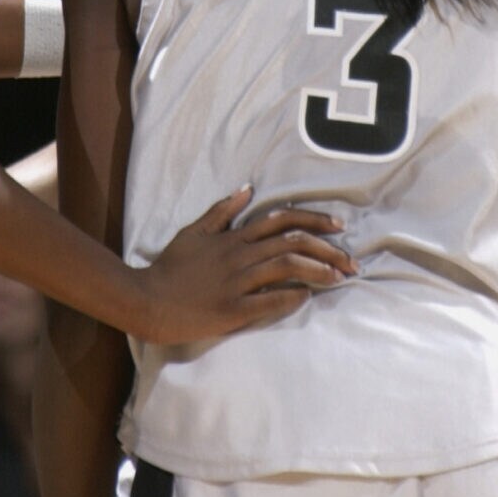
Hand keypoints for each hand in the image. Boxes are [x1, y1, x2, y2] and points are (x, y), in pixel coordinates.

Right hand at [127, 188, 356, 344]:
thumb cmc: (171, 268)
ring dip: (318, 270)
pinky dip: (293, 296)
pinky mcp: (232, 309)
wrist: (146, 300)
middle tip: (351, 261)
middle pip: (293, 242)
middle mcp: (239, 255)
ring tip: (338, 277)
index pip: (281, 220)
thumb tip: (248, 188)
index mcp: (233, 236)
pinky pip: (270, 299)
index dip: (314, 220)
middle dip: (328, 249)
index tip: (339, 227)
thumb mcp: (194, 231)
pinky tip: (308, 297)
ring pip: (287, 266)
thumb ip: (222, 211)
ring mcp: (236, 282)